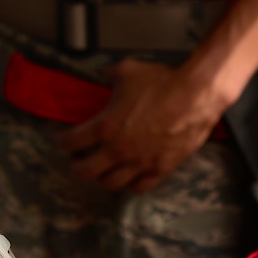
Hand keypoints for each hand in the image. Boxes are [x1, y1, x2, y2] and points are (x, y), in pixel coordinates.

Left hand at [56, 60, 230, 192]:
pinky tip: (129, 178)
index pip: (72, 142)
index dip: (62, 142)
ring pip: (110, 184)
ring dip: (102, 178)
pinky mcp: (160, 169)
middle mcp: (118, 150)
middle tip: (76, 161)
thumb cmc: (162, 82)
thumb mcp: (128, 70)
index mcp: (105, 127)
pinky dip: (131, 184)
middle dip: (76, 167)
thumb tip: (103, 73)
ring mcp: (139, 163)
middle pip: (85, 172)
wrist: (196, 94)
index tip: (61, 140)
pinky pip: (139, 187)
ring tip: (102, 171)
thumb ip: (110, 74)